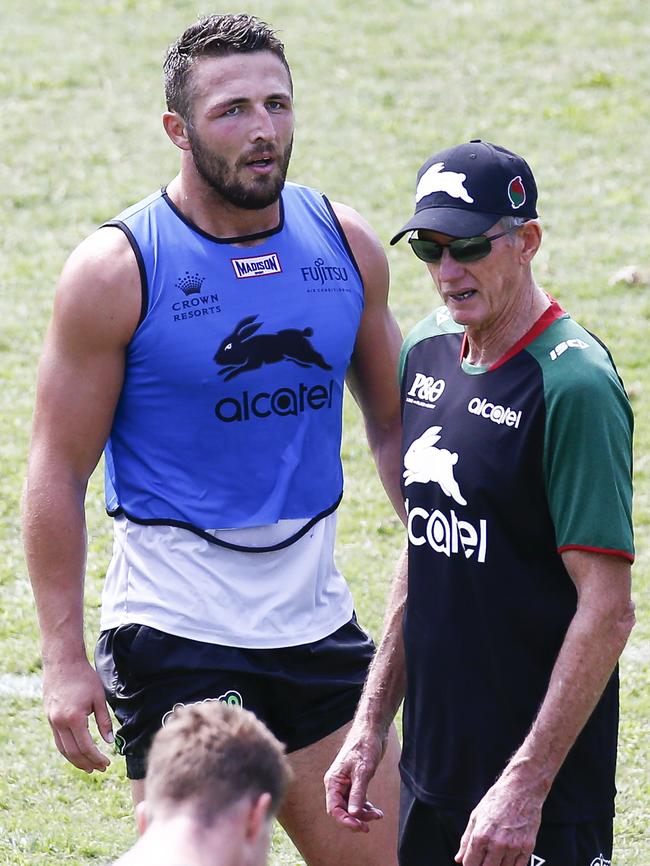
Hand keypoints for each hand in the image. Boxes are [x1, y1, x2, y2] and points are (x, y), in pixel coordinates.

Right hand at [43, 658, 113, 772]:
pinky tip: (77, 753)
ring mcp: (52, 722)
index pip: (86, 746)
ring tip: (88, 767)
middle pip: (73, 752)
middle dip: (87, 763)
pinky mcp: (49, 719)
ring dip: (76, 761)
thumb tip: (109, 741)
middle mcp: (60, 723)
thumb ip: (104, 721)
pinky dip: (67, 751)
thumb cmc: (84, 677)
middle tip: (100, 769)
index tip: (107, 763)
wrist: (62, 663)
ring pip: (63, 749)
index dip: (97, 758)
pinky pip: (58, 741)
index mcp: (74, 718)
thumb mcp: (99, 697)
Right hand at [324, 725, 385, 832]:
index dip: (345, 821)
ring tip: (378, 815)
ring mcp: (346, 783)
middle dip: (356, 818)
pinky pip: (358, 800)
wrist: (371, 731)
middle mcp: (337, 784)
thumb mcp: (363, 772)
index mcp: (333, 781)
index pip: (334, 809)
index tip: (360, 826)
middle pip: (342, 810)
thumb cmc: (364, 747)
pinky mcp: (355, 781)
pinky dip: (366, 807)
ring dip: (363, 814)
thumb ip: (357, 793)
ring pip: (351, 806)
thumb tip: (353, 814)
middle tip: (370, 825)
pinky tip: (376, 811)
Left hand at [455, 774, 542, 865]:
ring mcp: (513, 847)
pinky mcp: (527, 847)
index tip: (472, 863)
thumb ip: (466, 840)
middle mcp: (496, 843)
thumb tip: (459, 858)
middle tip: (484, 860)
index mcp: (481, 835)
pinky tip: (508, 859)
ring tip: (496, 857)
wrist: (521, 789)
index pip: (470, 864)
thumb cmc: (498, 799)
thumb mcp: (476, 816)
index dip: (470, 865)